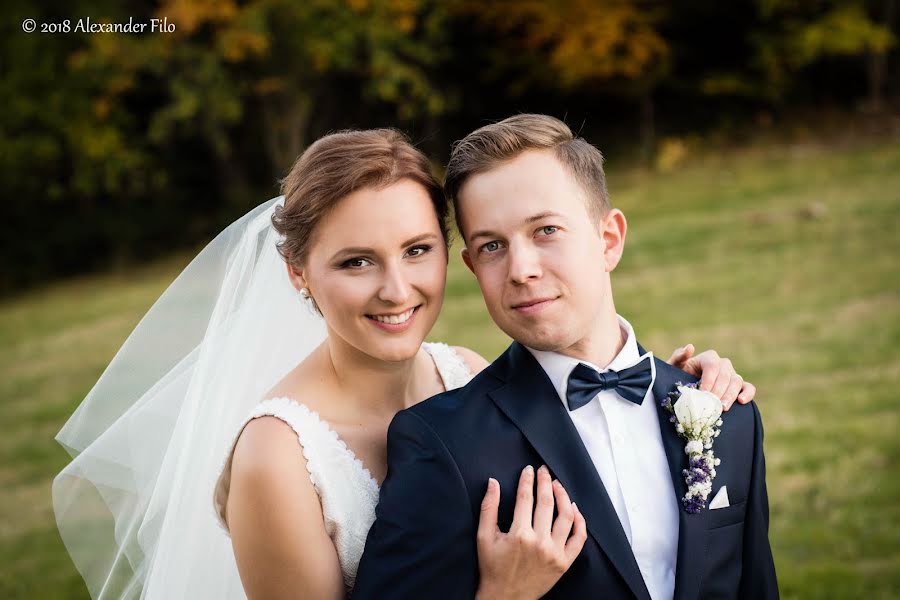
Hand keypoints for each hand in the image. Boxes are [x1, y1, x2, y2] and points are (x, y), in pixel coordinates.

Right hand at [475, 465, 586, 599]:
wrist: (505, 598)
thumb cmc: (492, 568)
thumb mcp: (484, 537)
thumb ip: (488, 508)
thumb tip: (493, 482)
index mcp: (519, 534)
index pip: (526, 497)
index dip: (527, 480)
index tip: (529, 470)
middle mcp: (540, 542)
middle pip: (546, 502)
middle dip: (545, 481)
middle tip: (544, 470)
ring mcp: (555, 553)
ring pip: (566, 516)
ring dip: (563, 496)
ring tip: (557, 485)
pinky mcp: (564, 563)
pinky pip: (579, 538)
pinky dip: (579, 521)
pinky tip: (573, 508)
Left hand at [668, 344, 756, 410]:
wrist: (684, 393)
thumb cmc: (676, 378)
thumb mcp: (672, 368)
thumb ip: (678, 357)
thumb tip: (690, 347)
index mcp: (708, 358)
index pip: (712, 365)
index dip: (709, 379)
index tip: (702, 393)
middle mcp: (722, 365)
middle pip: (725, 374)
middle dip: (718, 390)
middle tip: (711, 404)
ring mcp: (731, 375)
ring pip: (737, 381)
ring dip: (731, 394)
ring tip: (722, 407)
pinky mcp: (738, 387)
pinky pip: (748, 387)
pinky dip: (747, 393)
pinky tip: (741, 401)